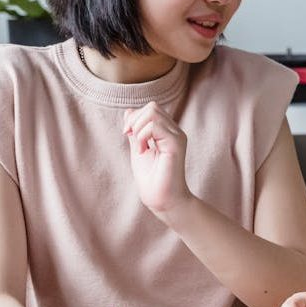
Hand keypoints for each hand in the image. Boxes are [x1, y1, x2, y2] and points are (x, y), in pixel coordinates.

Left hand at [123, 102, 189, 217]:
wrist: (162, 199)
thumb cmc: (151, 179)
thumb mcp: (138, 149)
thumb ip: (135, 131)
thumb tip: (129, 112)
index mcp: (167, 132)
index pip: (151, 108)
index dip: (134, 117)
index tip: (128, 134)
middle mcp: (175, 131)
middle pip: (152, 106)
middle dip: (134, 120)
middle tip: (131, 139)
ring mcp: (177, 136)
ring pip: (153, 112)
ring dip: (138, 128)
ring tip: (140, 147)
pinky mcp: (176, 144)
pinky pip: (155, 125)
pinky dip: (142, 135)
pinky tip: (144, 150)